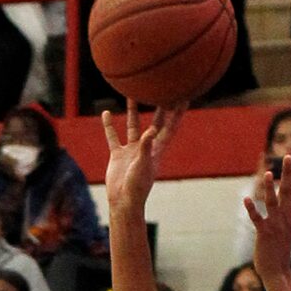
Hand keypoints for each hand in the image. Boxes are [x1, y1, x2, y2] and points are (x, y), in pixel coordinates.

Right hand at [101, 100, 183, 215]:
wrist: (123, 202)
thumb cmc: (137, 187)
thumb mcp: (143, 165)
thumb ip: (146, 146)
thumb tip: (151, 130)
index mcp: (157, 149)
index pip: (170, 127)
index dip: (177, 113)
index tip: (183, 96)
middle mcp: (146, 147)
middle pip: (155, 122)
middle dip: (159, 107)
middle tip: (162, 89)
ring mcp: (132, 150)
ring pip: (133, 125)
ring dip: (132, 110)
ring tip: (131, 94)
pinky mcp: (118, 155)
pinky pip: (113, 137)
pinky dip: (109, 126)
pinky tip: (106, 113)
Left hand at [243, 152, 290, 283]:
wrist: (278, 272)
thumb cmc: (279, 251)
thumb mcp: (286, 229)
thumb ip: (285, 214)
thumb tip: (287, 202)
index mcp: (290, 215)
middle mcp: (285, 217)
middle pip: (287, 190)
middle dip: (288, 172)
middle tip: (289, 155)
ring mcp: (275, 225)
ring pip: (272, 202)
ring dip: (269, 188)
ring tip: (268, 174)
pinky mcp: (264, 234)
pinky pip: (257, 219)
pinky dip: (251, 209)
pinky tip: (246, 199)